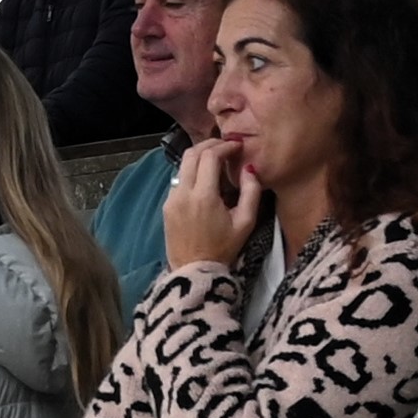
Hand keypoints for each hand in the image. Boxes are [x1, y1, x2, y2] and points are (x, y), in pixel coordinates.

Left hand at [161, 136, 263, 271]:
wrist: (194, 273)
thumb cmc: (223, 249)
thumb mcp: (246, 223)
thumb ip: (251, 192)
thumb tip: (249, 168)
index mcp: (203, 196)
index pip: (210, 156)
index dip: (225, 146)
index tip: (237, 145)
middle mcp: (183, 192)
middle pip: (191, 153)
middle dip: (209, 145)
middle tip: (226, 146)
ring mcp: (171, 199)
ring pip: (182, 165)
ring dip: (199, 157)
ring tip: (217, 160)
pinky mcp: (166, 206)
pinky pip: (179, 180)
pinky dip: (192, 173)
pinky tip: (204, 180)